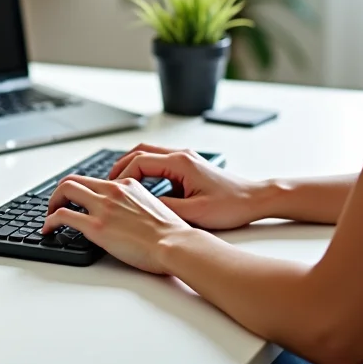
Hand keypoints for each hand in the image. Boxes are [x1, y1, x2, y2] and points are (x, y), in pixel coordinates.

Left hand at [42, 174, 193, 274]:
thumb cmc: (170, 233)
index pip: (95, 180)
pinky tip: (48, 230)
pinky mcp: (96, 226)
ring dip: (52, 203)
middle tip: (56, 206)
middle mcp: (112, 191)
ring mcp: (103, 207)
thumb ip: (134, 204)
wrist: (175, 243)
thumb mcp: (153, 206)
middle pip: (74, 180)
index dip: (80, 189)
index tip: (75, 200)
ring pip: (64, 190)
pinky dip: (49, 221)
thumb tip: (124, 214)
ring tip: (49, 217)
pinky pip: (62, 216)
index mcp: (127, 185)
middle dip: (60, 193)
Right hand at [107, 143, 265, 229]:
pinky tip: (142, 187)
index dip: (122, 176)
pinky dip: (146, 170)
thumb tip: (142, 206)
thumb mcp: (194, 212)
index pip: (140, 162)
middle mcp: (182, 155)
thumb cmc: (231, 205)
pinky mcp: (190, 166)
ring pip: (150, 154)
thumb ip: (165, 207)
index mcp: (180, 163)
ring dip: (133, 166)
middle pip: (140, 151)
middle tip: (108, 182)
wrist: (255, 199)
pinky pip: (160, 162)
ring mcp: (186, 159)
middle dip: (121, 166)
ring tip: (119, 184)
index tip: (113, 190)